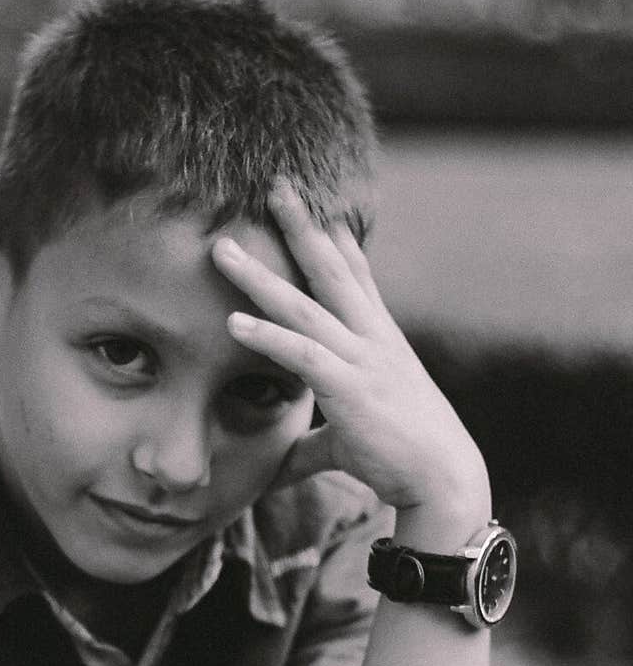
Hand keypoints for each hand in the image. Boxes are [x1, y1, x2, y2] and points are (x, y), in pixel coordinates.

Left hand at [212, 180, 488, 518]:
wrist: (443, 481)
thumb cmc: (402, 459)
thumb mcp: (350, 440)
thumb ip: (312, 444)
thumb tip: (281, 464)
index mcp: (378, 338)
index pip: (354, 273)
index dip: (332, 234)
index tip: (312, 199)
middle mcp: (372, 337)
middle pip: (330, 268)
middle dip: (301, 224)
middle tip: (275, 184)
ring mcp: (362, 360)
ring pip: (304, 306)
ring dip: (260, 276)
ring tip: (221, 249)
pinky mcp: (351, 390)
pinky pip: (304, 354)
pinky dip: (268, 335)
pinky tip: (235, 321)